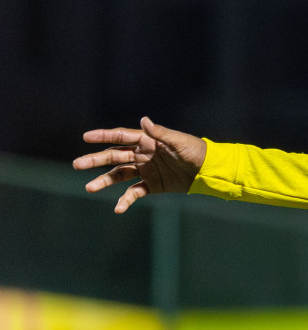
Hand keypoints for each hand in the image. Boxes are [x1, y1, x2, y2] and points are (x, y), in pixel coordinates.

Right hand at [73, 117, 207, 212]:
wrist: (208, 170)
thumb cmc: (195, 151)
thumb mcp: (178, 141)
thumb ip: (160, 133)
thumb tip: (143, 120)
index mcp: (147, 141)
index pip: (121, 137)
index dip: (103, 136)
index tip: (86, 137)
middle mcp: (142, 154)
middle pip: (114, 156)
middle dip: (95, 160)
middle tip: (77, 164)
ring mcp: (145, 170)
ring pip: (119, 175)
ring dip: (104, 181)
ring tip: (89, 188)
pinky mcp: (152, 184)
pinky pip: (134, 192)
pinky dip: (126, 200)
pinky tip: (118, 209)